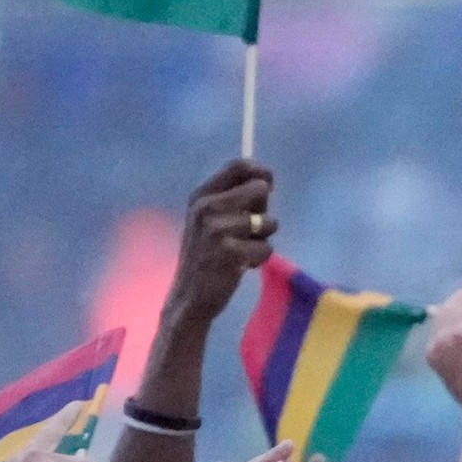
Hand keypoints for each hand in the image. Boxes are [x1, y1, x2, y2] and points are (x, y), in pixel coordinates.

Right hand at [160, 161, 275, 329]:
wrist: (190, 295)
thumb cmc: (208, 256)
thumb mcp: (211, 221)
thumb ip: (233, 200)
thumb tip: (267, 183)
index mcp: (201, 195)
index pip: (238, 166)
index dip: (261, 172)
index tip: (271, 184)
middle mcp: (206, 207)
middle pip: (259, 190)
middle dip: (265, 211)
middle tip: (249, 231)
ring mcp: (217, 229)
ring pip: (268, 222)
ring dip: (262, 240)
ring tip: (241, 251)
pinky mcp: (230, 252)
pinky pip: (267, 248)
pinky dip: (259, 259)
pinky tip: (239, 266)